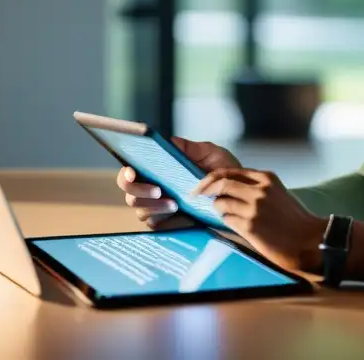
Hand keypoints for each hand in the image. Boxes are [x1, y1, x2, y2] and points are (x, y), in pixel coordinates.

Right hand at [116, 137, 241, 228]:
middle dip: (138, 189)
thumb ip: (190, 148)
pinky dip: (160, 216)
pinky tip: (176, 211)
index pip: (130, 168)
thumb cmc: (223, 171)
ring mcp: (156, 205)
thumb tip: (169, 141)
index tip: (132, 172)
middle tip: (158, 189)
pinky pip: (153, 222)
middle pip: (129, 190)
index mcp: (158, 167)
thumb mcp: (211, 154)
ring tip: (173, 202)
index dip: (126, 171)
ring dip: (152, 204)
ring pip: (139, 207)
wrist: (238, 195)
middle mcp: (152, 185)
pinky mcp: (165, 222)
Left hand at [193, 167, 326, 275]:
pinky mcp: (250, 226)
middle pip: (220, 183)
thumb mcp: (277, 193)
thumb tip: (228, 188)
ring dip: (219, 208)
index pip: (229, 171)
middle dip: (204, 189)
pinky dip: (226, 221)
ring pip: (220, 202)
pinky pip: (226, 219)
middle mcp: (259, 190)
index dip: (211, 178)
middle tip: (196, 196)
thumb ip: (256, 187)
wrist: (309, 240)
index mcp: (266, 178)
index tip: (201, 185)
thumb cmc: (293, 219)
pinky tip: (236, 225)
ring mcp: (254, 208)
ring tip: (227, 214)